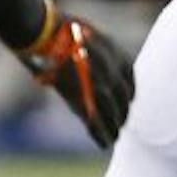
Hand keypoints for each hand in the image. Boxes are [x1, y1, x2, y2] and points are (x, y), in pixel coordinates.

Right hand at [18, 0, 133, 148]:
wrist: (46, 34)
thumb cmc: (61, 33)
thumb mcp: (89, 36)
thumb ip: (97, 54)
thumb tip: (94, 63)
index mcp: (117, 57)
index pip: (130, 82)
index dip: (128, 94)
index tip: (128, 101)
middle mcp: (113, 74)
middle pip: (123, 101)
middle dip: (122, 112)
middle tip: (122, 121)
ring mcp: (98, 90)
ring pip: (112, 116)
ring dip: (114, 127)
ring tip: (115, 136)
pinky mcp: (81, 102)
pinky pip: (96, 124)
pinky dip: (101, 135)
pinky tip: (105, 143)